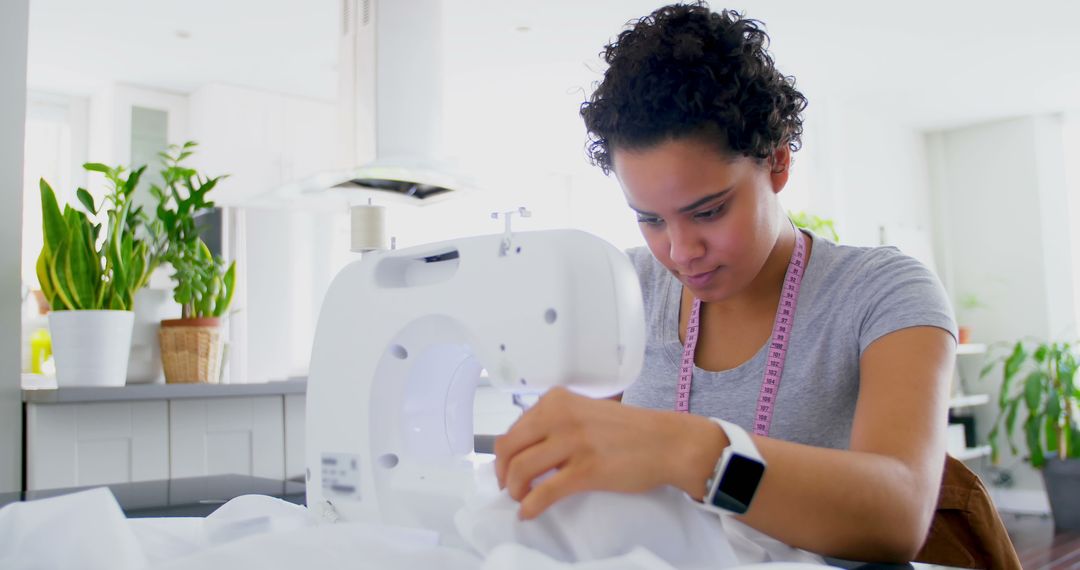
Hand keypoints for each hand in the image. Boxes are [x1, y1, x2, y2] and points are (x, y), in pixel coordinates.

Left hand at [493, 387, 724, 519]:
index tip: (508, 468)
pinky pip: (543, 492)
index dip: (505, 454)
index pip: (514, 428)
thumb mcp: (585, 411)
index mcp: (556, 400)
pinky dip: (529, 506)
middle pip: (509, 448)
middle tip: (509, 487)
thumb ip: (555, 422)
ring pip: (520, 470)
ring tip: (521, 499)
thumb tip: (525, 449)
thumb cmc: (628, 430)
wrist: (666, 442)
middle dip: (502, 472)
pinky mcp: (585, 471)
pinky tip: (528, 513)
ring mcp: (572, 443)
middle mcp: (559, 416)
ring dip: (514, 490)